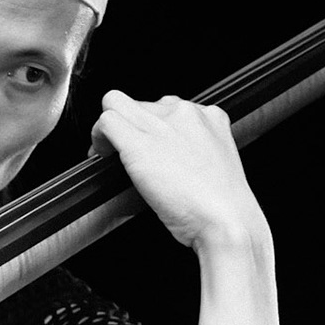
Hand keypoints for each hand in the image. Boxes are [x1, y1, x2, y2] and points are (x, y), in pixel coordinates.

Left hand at [90, 91, 268, 251]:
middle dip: (130, 127)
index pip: (169, 107)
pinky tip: (101, 155)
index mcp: (210, 118)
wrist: (227, 221)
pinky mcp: (139, 141)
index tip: (147, 144)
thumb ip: (194, 152)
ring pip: (117, 103)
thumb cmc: (222, 208)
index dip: (151, 126)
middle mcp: (185, 113)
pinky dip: (97, 136)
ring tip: (110, 153)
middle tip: (124, 154)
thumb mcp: (215, 168)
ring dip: (111, 128)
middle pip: (142, 104)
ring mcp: (161, 124)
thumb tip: (170, 157)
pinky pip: (106, 121)